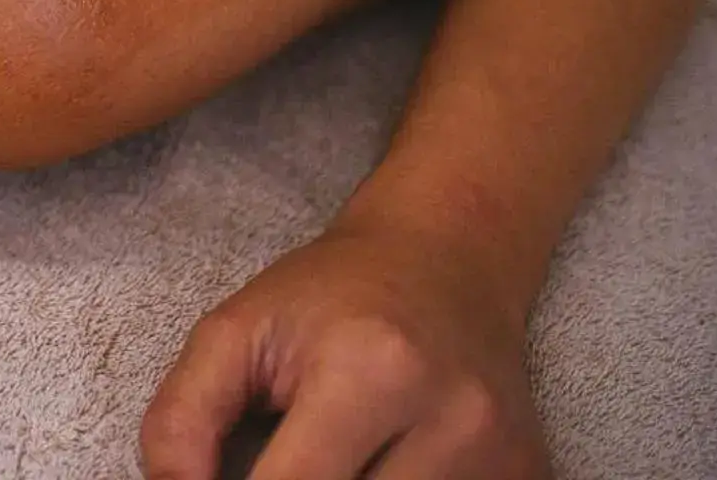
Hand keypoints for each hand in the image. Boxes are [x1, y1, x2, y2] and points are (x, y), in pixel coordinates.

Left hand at [141, 222, 549, 479]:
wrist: (448, 258)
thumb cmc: (330, 297)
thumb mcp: (235, 330)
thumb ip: (183, 417)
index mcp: (370, 371)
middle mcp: (454, 420)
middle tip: (279, 463)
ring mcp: (504, 456)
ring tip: (336, 456)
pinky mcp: (532, 473)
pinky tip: (380, 465)